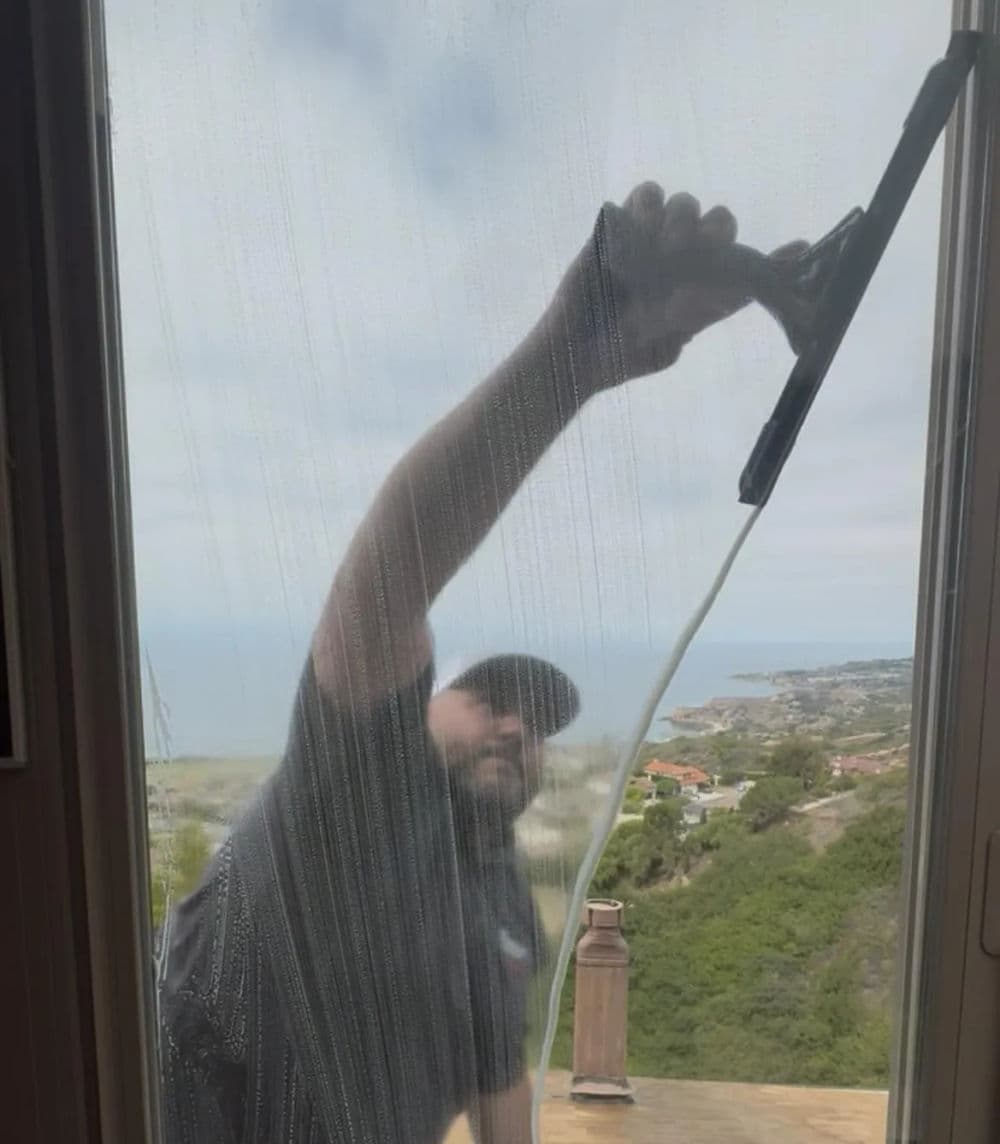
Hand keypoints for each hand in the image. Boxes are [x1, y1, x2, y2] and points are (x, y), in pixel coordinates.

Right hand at [543, 181, 807, 393]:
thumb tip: (754, 287)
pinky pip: (645, 194)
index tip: (803, 250)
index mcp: (701, 288)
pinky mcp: (619, 226)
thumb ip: (712, 309)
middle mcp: (681, 262)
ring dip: (681, 219)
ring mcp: (650, 241)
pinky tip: (642, 232)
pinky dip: (648, 206)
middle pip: (718, 222)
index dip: (777, 257)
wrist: (575, 352)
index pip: (746, 264)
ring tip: (666, 248)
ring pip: (684, 204)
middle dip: (716, 232)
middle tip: (701, 252)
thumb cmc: (623, 354)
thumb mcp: (677, 339)